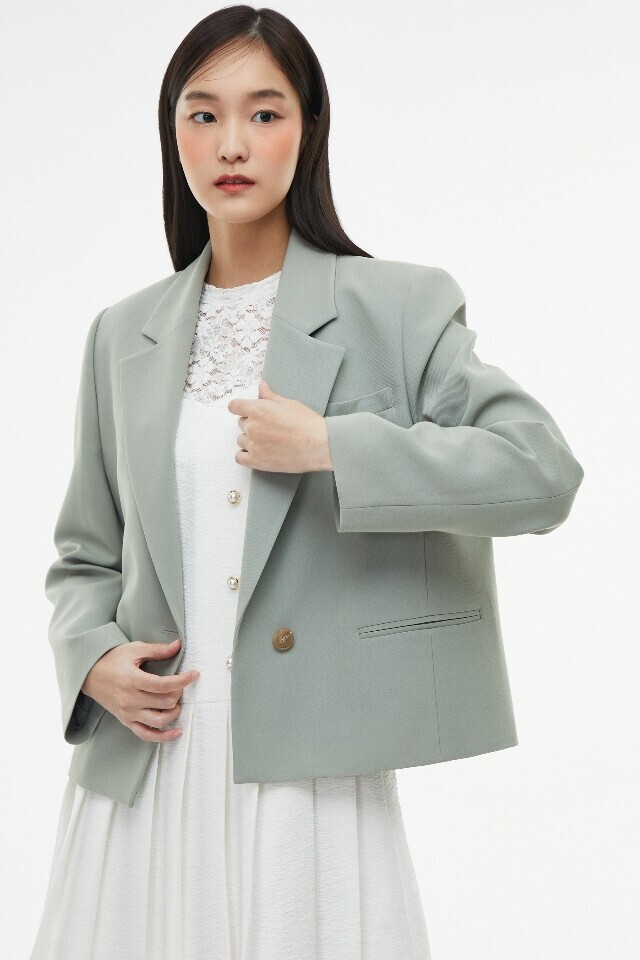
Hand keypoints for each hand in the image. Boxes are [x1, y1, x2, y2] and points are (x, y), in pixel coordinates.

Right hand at [81, 637, 198, 741]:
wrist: (89, 675)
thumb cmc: (112, 660)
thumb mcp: (134, 649)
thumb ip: (157, 650)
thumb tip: (178, 645)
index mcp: (132, 680)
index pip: (163, 685)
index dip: (183, 681)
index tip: (195, 674)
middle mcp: (130, 699)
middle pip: (164, 703)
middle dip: (178, 693)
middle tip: (179, 685)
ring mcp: (128, 713)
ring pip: (159, 720)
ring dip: (174, 712)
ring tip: (177, 703)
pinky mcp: (126, 721)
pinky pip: (146, 735)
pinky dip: (163, 737)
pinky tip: (177, 731)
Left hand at [228, 380, 333, 472]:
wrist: (318, 445)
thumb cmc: (307, 424)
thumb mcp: (289, 404)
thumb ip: (270, 396)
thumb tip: (261, 386)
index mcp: (258, 409)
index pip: (235, 406)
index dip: (239, 408)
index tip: (243, 411)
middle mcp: (252, 427)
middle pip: (241, 423)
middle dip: (251, 423)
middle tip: (268, 427)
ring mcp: (253, 445)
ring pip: (241, 440)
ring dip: (250, 440)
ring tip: (267, 441)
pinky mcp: (257, 461)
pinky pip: (240, 458)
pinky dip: (245, 455)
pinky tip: (255, 453)